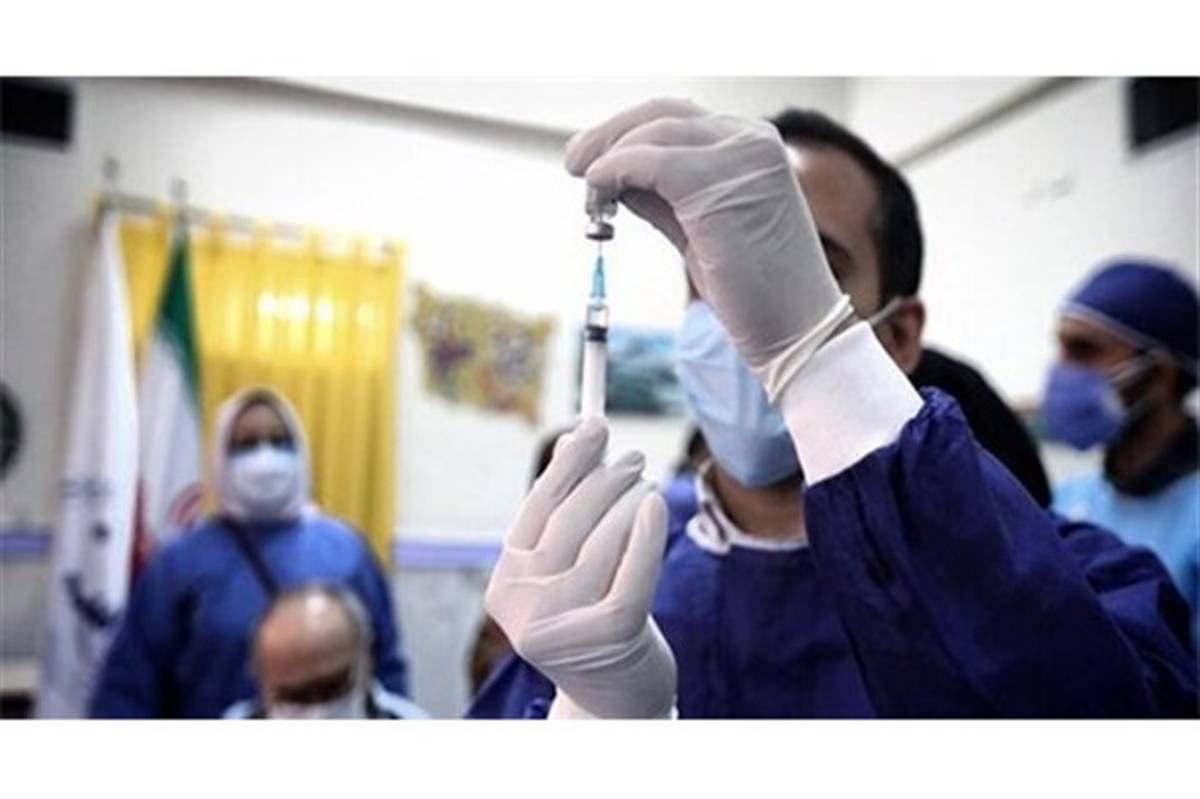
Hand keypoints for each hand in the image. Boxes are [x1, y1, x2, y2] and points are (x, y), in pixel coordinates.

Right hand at [484, 418, 675, 717]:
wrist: (616, 700)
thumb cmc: (596, 619)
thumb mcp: (571, 572)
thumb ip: (569, 517)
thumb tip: (581, 440)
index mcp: (505, 585)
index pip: (536, 510)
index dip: (567, 463)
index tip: (593, 425)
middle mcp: (521, 607)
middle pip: (567, 523)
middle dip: (603, 478)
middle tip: (632, 455)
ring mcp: (560, 626)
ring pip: (600, 545)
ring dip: (627, 501)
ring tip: (645, 481)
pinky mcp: (606, 638)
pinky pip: (631, 574)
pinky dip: (645, 536)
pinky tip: (655, 506)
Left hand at [566, 98, 852, 398]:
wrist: (797, 331)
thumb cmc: (756, 291)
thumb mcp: (702, 231)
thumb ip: (666, 198)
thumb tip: (617, 178)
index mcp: (754, 146)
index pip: (679, 118)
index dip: (628, 133)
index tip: (594, 158)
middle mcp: (752, 141)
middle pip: (662, 114)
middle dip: (609, 135)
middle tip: (575, 162)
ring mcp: (740, 158)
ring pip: (652, 134)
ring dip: (607, 155)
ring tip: (587, 187)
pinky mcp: (717, 185)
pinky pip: (648, 163)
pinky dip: (614, 171)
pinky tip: (599, 191)